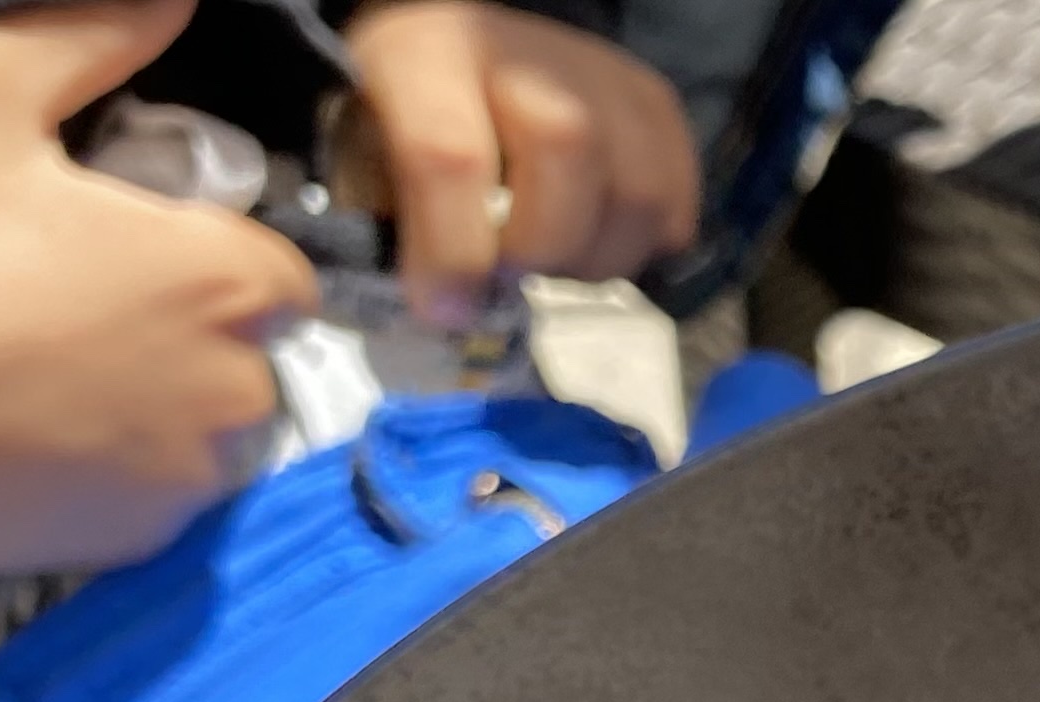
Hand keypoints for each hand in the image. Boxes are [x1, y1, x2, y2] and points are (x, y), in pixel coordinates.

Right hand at [0, 0, 319, 577]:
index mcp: (225, 279)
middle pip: (250, 350)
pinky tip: (38, 430)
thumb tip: (171, 1)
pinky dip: (119, 467)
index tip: (126, 247)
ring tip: (48, 368)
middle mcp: (239, 387)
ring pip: (212, 427)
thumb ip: (89, 36)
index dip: (204, 253)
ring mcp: (194, 476)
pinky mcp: (143, 541)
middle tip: (69, 304)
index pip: (278, 269)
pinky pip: (161, 494)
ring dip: (160, 400)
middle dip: (184, 327)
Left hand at [349, 0, 697, 327]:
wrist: (464, 66)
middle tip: (509, 281)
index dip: (454, 249)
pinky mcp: (656, 107)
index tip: (449, 309)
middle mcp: (522, 51)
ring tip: (551, 262)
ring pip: (640, 188)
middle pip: (566, 144)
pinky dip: (640, 250)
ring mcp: (604, 75)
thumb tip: (448, 312)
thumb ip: (386, 232)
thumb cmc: (402, 128)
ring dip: (596, 259)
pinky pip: (678, 207)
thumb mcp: (361, 167)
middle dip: (539, 245)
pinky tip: (589, 242)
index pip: (450, 153)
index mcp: (424, 55)